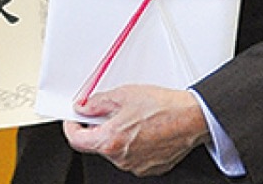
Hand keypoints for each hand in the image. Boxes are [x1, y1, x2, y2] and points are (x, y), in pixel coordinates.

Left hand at [64, 85, 209, 176]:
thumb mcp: (122, 95)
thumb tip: (84, 106)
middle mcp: (122, 159)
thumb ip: (97, 102)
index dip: (71, 127)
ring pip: (115, 150)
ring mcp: (137, 166)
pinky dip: (132, 143)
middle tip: (106, 111)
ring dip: (116, 135)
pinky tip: (143, 128)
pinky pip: (132, 156)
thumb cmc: (162, 107)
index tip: (73, 119)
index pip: (76, 140)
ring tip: (131, 117)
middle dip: (98, 128)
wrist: (191, 118)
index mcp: (111, 141)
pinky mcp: (150, 167)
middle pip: (97, 145)